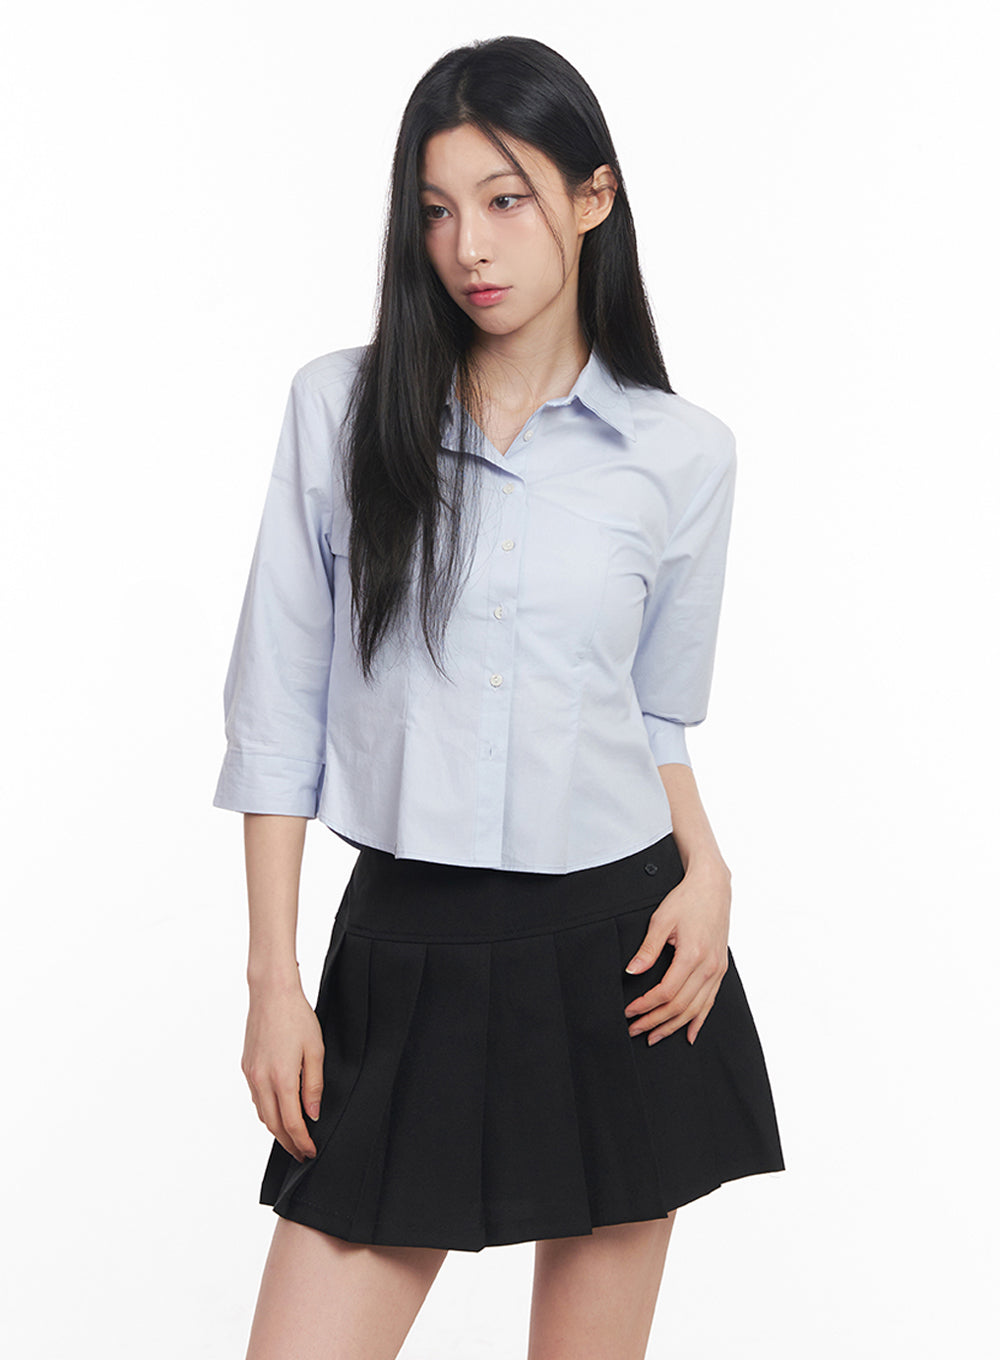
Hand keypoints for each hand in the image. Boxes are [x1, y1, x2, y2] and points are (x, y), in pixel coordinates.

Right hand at [242, 978, 324, 1161]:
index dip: (302, 1142)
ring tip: (293, 1137)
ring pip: (263, 1114)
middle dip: (289, 1143)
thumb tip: (313, 1115)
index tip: (311, 1152)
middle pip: (274, 1125)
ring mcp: (251, 1075)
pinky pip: (256, 1099)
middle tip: (302, 1153)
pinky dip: (267, 1112)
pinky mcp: (246, 1067)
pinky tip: (279, 1111)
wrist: (271, 993)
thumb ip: (314, 1086)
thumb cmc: (297, 1017)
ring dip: (277, 1130)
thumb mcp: (316, 1050)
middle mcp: (262, 1081)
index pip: (292, 1124)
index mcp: (282, 1078)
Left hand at [623, 858, 730, 1044]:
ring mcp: (717, 970)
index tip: (629, 1012)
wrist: (713, 887)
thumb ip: (647, 949)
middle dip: (655, 1021)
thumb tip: (632, 971)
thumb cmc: (688, 899)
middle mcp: (708, 967)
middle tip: (635, 1030)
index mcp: (692, 955)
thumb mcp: (661, 920)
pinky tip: (688, 1033)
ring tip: (654, 1036)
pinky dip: (698, 1021)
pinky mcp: (720, 970)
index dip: (645, 1006)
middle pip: (680, 1006)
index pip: (666, 993)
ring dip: (673, 1026)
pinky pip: (710, 1002)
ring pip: (695, 1009)